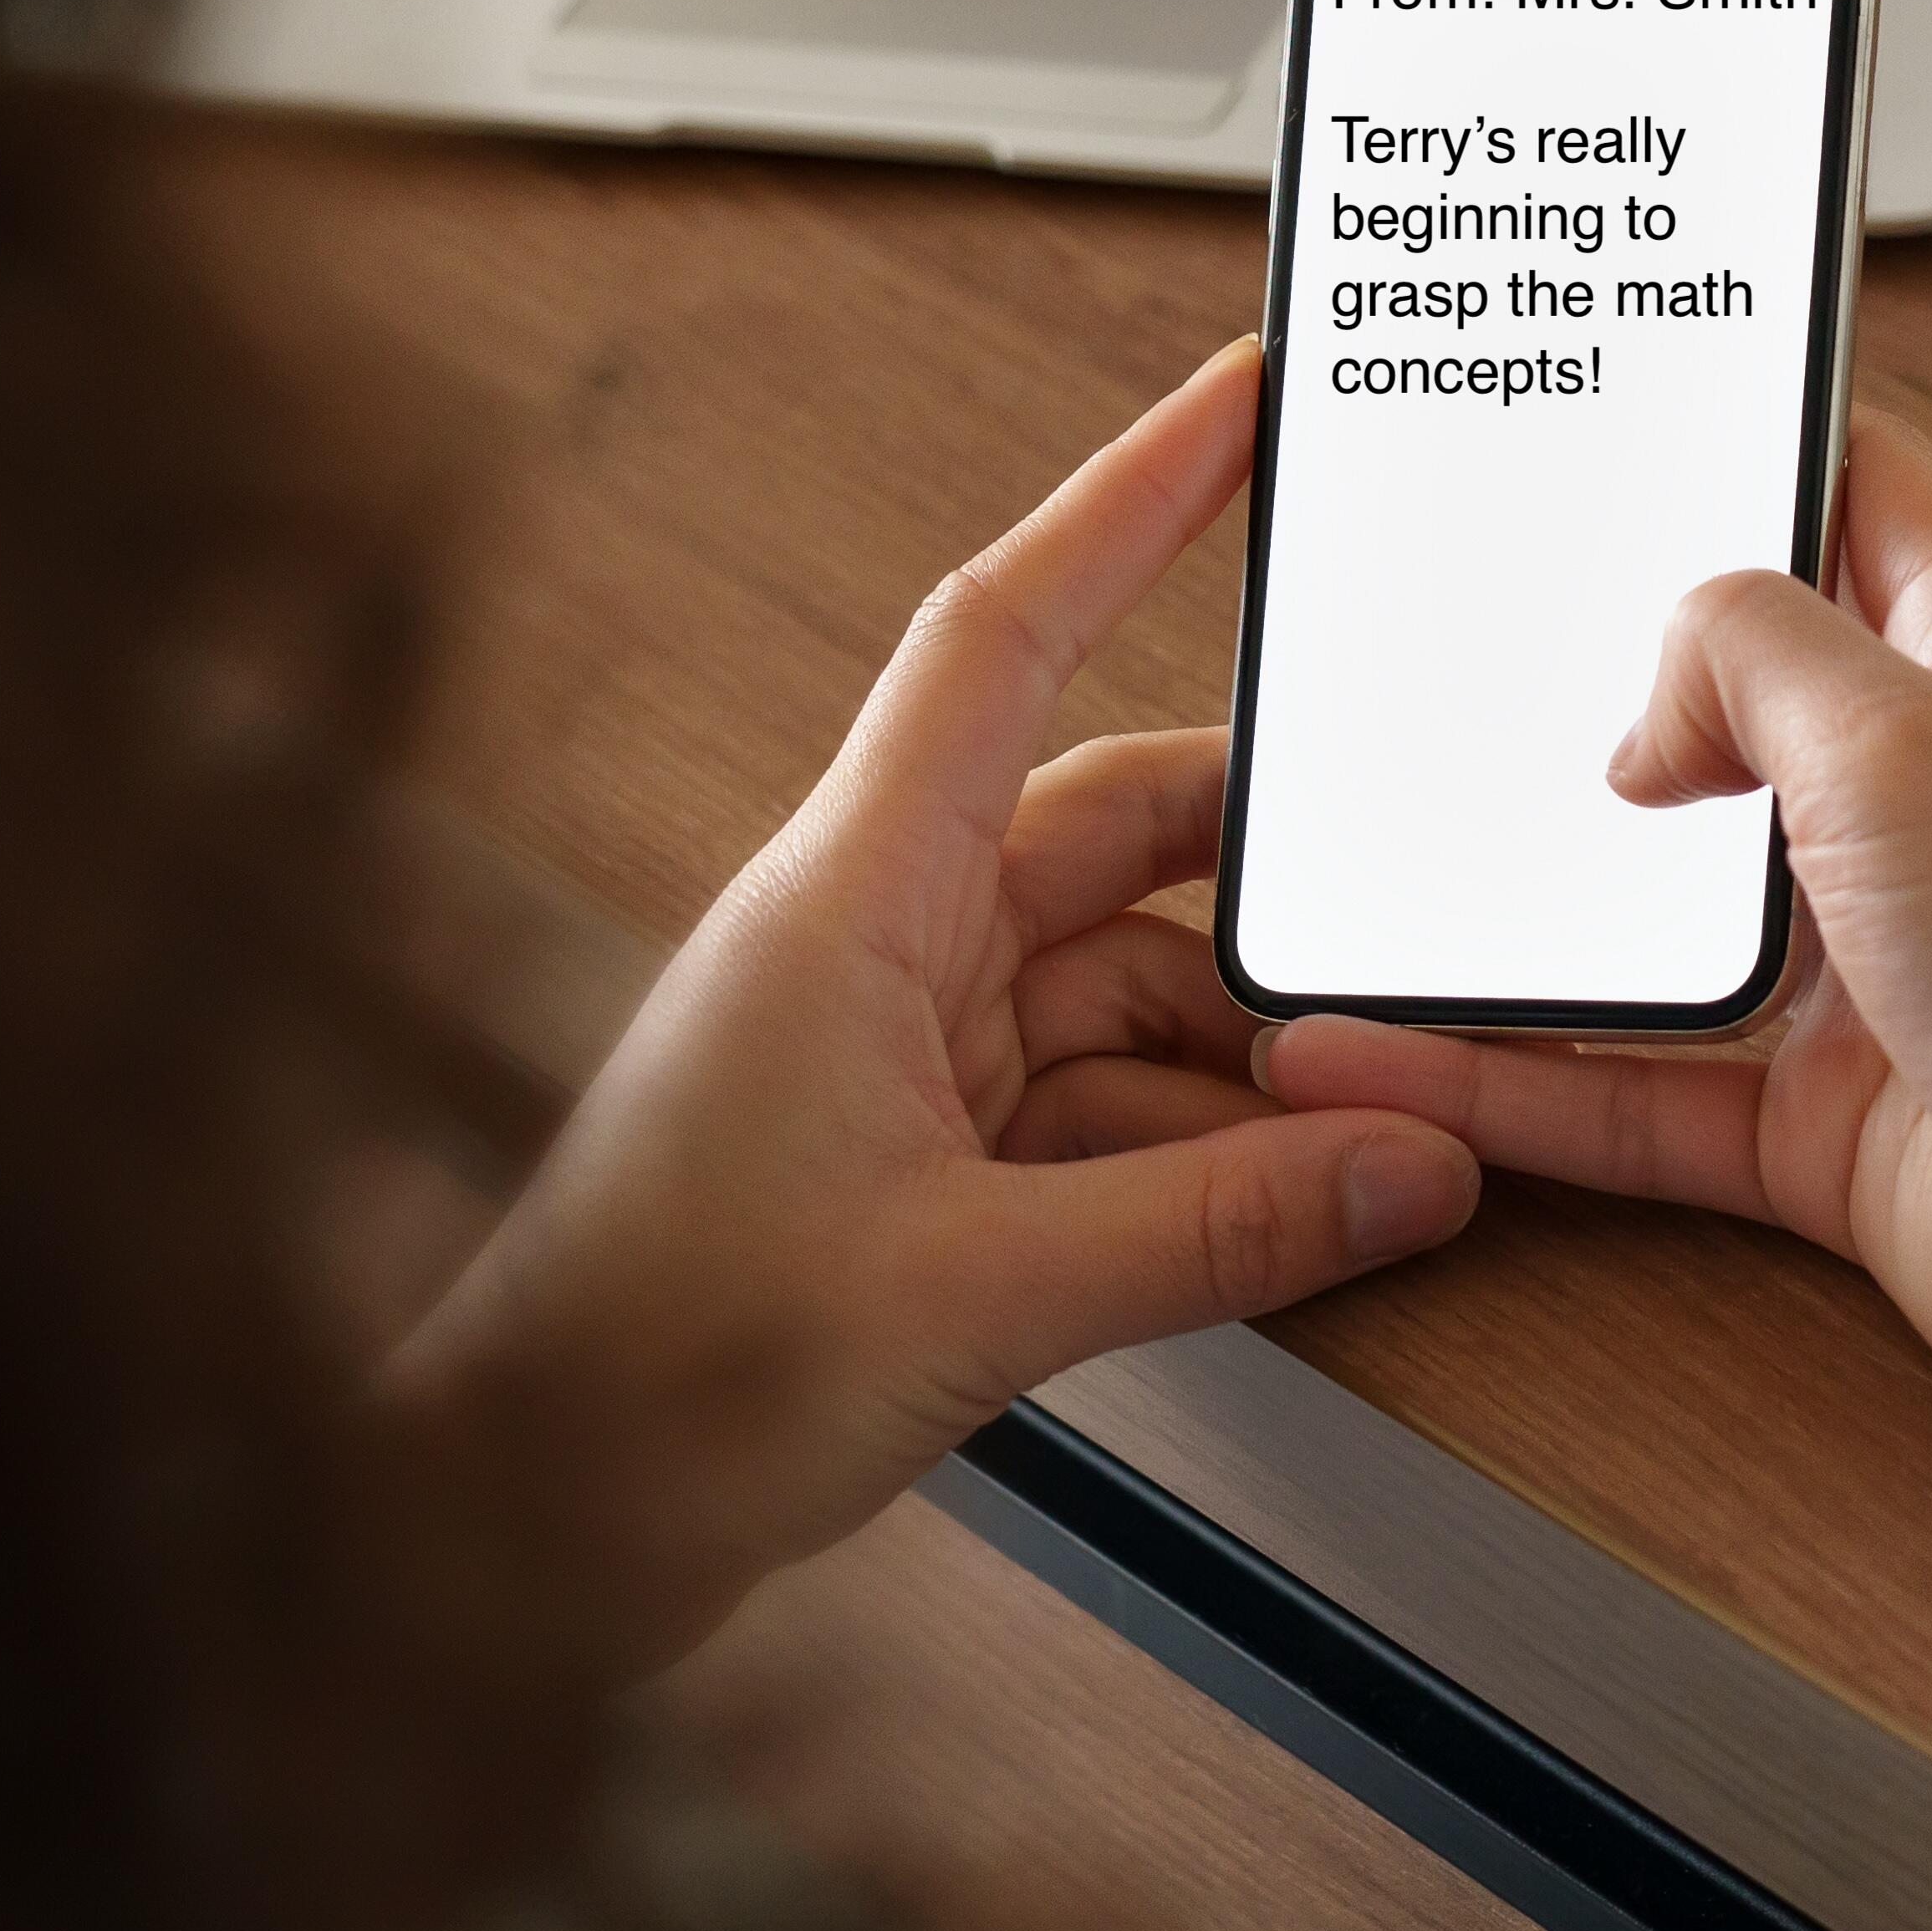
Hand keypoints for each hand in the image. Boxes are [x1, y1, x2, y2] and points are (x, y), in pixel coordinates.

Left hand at [391, 342, 1479, 1671]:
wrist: (514, 1529)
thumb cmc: (646, 1377)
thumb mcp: (977, 1294)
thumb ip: (1216, 1227)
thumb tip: (1405, 1163)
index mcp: (851, 900)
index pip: (1007, 634)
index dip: (1129, 496)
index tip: (1238, 401)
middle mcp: (870, 944)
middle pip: (1114, 828)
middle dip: (1272, 869)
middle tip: (1417, 893)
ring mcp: (890, 1052)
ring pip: (1124, 986)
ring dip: (1248, 1052)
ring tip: (1381, 1115)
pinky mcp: (909, 1159)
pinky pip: (1097, 1102)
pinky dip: (1201, 1145)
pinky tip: (1289, 1201)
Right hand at [1259, 411, 1931, 1473]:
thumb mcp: (1904, 738)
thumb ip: (1749, 656)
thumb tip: (1645, 719)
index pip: (1863, 494)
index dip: (1753, 434)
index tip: (1623, 407)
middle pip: (1736, 707)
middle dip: (1597, 679)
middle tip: (1451, 632)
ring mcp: (1877, 974)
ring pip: (1661, 914)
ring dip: (1529, 898)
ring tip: (1379, 862)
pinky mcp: (1827, 1124)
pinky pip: (1630, 1090)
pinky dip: (1511, 1080)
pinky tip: (1395, 1060)